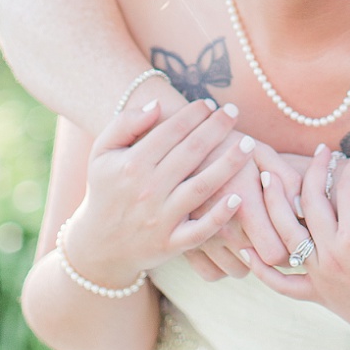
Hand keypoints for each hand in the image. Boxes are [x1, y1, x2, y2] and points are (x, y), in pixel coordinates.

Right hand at [63, 99, 246, 289]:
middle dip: (217, 128)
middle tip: (235, 112)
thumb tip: (157, 105)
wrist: (100, 245)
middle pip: (192, 152)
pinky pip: (201, 230)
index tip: (210, 104)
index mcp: (131, 164)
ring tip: (249, 145)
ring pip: (202, 186)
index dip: (194, 114)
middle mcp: (148, 189)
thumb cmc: (105, 191)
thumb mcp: (101, 153)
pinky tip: (239, 198)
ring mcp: (161, 218)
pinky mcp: (171, 243)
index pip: (171, 131)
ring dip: (229, 163)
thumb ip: (124, 124)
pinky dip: (219, 216)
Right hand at [179, 130, 314, 280]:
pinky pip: (212, 273)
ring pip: (237, 271)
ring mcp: (199, 238)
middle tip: (274, 230)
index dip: (290, 247)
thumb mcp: (261, 153)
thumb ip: (288, 180)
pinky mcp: (183, 243)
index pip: (276, 255)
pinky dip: (222, 263)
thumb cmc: (225, 144)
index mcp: (242, 206)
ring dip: (248, 259)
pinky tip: (229, 244)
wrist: (174, 142)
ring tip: (250, 233)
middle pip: (260, 266)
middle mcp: (219, 228)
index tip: (291, 231)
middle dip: (271, 252)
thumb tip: (303, 211)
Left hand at [244, 141, 349, 349]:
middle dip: (314, 170)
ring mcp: (320, 277)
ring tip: (266, 177)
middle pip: (310, 202)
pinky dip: (261, 268)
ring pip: (286, 234)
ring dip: (272, 203)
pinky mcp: (317, 296)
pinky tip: (245, 250)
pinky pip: (281, 283)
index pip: (347, 188)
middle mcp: (331, 255)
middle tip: (320, 151)